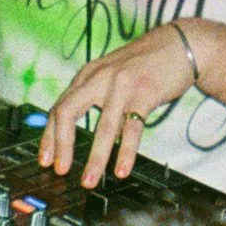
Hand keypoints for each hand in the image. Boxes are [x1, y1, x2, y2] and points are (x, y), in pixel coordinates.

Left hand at [41, 26, 198, 187]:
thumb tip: (82, 132)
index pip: (59, 108)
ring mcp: (122, 85)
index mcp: (88, 75)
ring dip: (94, 159)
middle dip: (61, 145)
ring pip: (102, 127)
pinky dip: (126, 153)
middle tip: (60, 170)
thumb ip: (95, 97)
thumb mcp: (112, 75)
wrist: (181, 44)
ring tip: (89, 181)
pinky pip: (132, 129)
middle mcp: (100, 78)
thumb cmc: (146, 64)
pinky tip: (122, 170)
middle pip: (68, 113)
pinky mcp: (144, 93)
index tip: (45, 160)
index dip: (49, 136)